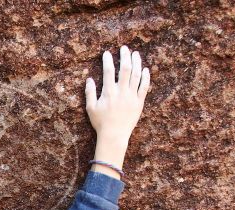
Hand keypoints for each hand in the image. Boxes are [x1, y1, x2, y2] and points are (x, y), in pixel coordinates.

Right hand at [85, 46, 150, 178]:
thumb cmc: (101, 123)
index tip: (107, 53)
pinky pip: (144, 86)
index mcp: (108, 92)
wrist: (114, 135)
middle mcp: (121, 92)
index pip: (108, 71)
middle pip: (125, 69)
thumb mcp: (91, 108)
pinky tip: (145, 69)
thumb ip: (89, 93)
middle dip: (124, 56)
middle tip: (124, 48)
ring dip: (136, 62)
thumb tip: (89, 79)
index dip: (108, 60)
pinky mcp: (139, 102)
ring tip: (135, 54)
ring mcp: (132, 96)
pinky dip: (145, 76)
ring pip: (136, 75)